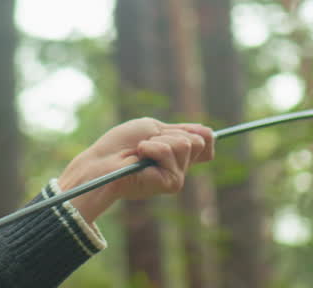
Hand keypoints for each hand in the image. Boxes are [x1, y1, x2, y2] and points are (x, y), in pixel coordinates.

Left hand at [57, 118, 214, 222]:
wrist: (102, 162)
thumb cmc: (121, 144)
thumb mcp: (153, 129)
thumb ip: (181, 132)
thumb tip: (210, 132)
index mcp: (178, 154)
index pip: (207, 140)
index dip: (196, 132)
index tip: (170, 131)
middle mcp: (182, 166)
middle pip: (198, 140)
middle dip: (169, 134)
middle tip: (146, 143)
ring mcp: (178, 176)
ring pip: (184, 144)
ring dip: (157, 141)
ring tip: (141, 151)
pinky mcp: (171, 183)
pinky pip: (170, 152)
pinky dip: (151, 148)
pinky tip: (140, 158)